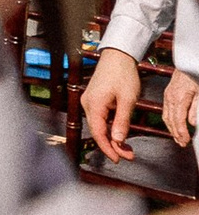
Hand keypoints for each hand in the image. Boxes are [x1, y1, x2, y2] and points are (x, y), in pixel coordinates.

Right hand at [81, 47, 146, 165]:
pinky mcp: (94, 99)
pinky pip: (99, 118)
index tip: (118, 159)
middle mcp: (87, 104)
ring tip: (126, 147)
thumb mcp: (127, 100)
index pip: (98, 133)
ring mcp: (89, 101)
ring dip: (111, 137)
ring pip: (99, 126)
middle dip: (112, 145)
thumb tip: (118, 140)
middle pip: (98, 131)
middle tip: (128, 155)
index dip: (108, 149)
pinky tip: (119, 132)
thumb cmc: (122, 73)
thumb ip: (122, 121)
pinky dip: (109, 127)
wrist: (118, 55)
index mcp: (94, 105)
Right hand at [168, 69, 198, 151]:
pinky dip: (169, 121)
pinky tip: (173, 125)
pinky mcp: (168, 94)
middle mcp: (170, 98)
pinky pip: (166, 111)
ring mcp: (168, 96)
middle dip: (176, 134)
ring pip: (166, 117)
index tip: (186, 141)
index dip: (181, 133)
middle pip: (170, 121)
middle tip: (183, 144)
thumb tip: (193, 123)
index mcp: (179, 98)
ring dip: (172, 129)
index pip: (178, 120)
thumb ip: (196, 108)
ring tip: (178, 138)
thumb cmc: (195, 75)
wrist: (189, 61)